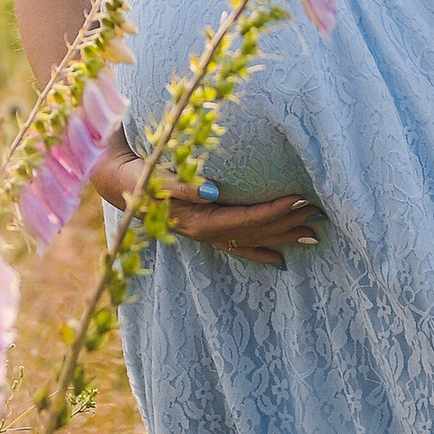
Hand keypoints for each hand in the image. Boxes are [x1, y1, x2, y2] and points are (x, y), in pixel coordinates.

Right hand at [89, 149, 321, 268]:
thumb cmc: (136, 171)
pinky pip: (235, 248)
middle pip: (251, 232)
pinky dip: (259, 253)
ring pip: (247, 240)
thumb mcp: (150, 175)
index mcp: (194, 218)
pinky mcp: (202, 232)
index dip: (271, 211)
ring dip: (281, 237)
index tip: (299, 197)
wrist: (114, 182)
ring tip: (314, 233)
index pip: (242, 219)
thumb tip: (211, 191)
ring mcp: (202, 234)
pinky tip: (281, 262)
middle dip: (285, 222)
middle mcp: (200, 231)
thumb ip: (177, 183)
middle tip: (318, 210)